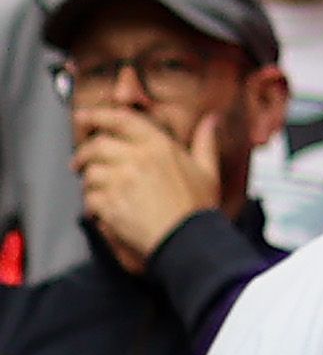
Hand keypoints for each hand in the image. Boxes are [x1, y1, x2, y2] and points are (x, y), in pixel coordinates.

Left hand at [73, 107, 221, 274]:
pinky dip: (92, 204)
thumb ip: (206, 142)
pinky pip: (89, 198)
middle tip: (80, 162)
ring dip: (90, 182)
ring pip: (90, 173)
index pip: (120, 120)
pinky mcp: (110, 204)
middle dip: (84, 154)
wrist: (189, 239)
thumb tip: (211, 121)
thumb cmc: (198, 208)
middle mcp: (136, 159)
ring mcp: (121, 181)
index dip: (97, 115)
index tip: (83, 116)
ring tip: (98, 190)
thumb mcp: (208, 171)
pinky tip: (103, 209)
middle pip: (96, 146)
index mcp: (158, 146)